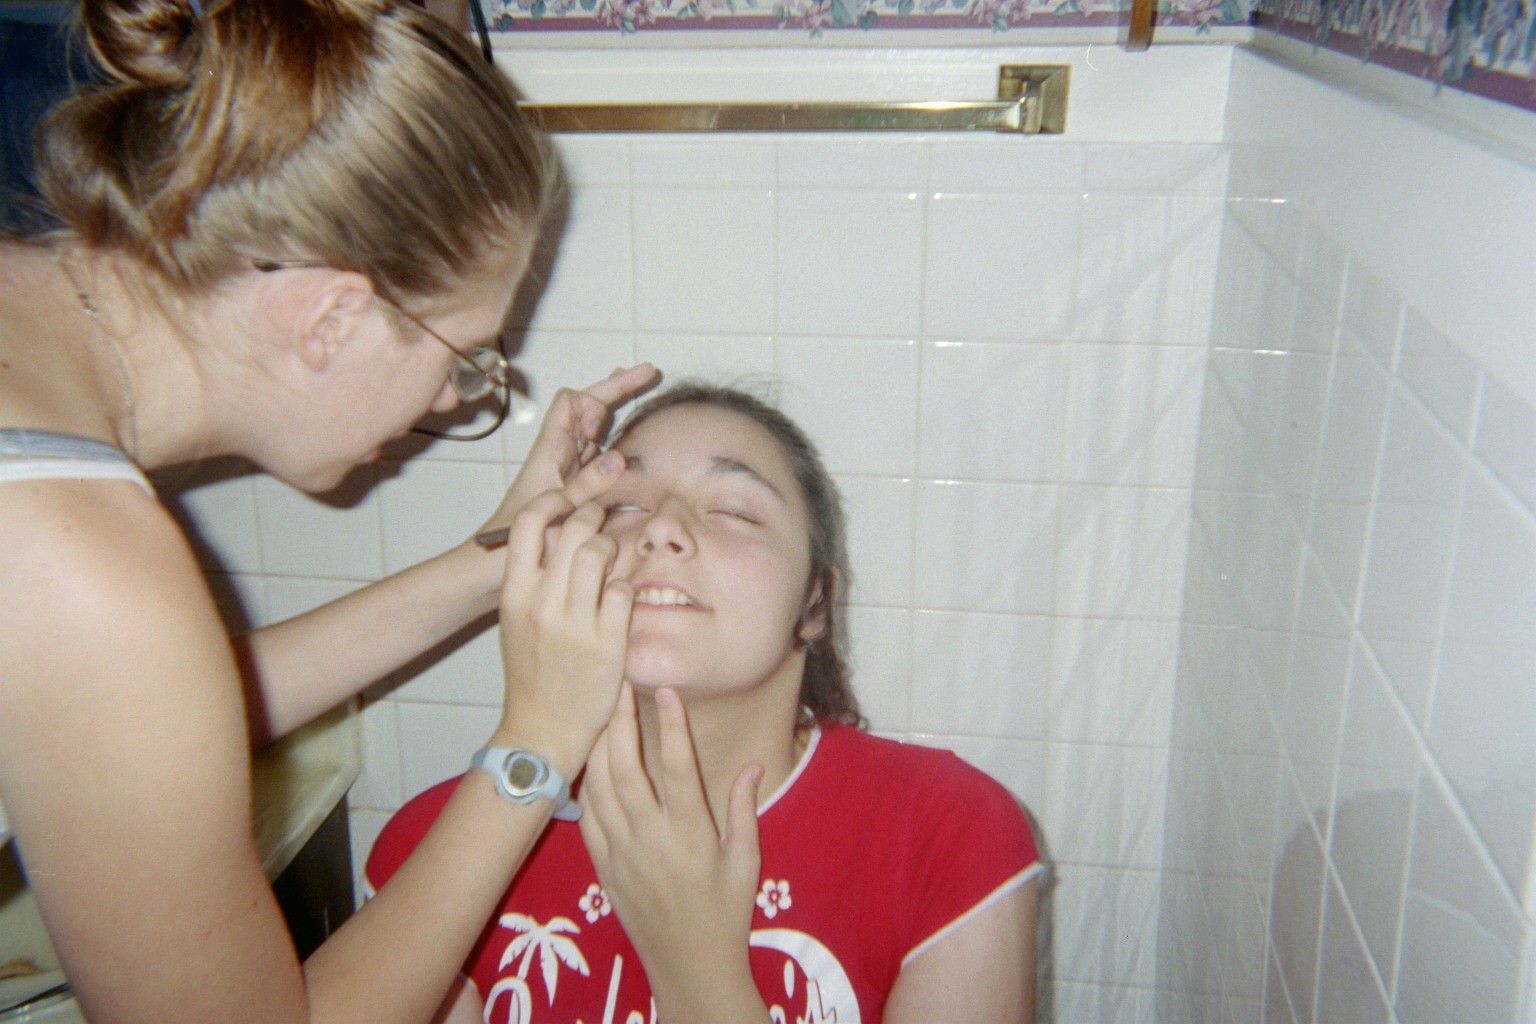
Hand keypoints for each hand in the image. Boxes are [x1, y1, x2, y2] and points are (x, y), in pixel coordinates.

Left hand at [479, 364, 657, 537]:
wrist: (493, 560)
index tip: (601, 429)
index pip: (569, 402)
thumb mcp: (558, 511)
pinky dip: (615, 437)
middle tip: (648, 371)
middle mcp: (559, 451)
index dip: (591, 404)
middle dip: (617, 387)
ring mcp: (568, 465)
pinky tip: (631, 434)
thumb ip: (588, 484)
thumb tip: (618, 458)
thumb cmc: (518, 535)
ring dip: (617, 405)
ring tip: (643, 382)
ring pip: (594, 426)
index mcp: (550, 449)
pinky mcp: (575, 481)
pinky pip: (598, 452)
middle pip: (587, 405)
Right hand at [493, 493, 633, 768]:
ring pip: (600, 553)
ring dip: (611, 547)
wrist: (541, 729)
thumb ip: (533, 579)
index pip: (527, 524)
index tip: (567, 500)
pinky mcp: (606, 643)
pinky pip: (624, 591)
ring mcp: (575, 623)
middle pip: (573, 531)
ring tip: (611, 560)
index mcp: (514, 594)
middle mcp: (542, 604)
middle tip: (600, 522)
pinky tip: (620, 597)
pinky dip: (625, 587)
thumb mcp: (517, 620)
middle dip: (592, 517)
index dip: (551, 501)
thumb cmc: (531, 671)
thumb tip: (558, 532)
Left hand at [579, 684, 764, 1017]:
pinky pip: (588, 817)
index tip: (667, 690)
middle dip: (620, 722)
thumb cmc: (725, 913)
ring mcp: (622, 853)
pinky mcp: (604, 867)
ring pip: (600, 788)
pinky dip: (587, 784)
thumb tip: (751, 764)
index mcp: (691, 834)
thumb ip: (742, 810)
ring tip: (602, 713)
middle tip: (618, 686)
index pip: (679, 767)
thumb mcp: (746, 863)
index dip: (672, 726)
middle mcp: (651, 839)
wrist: (689, 966)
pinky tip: (592, 762)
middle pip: (627, 769)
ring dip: (600, 747)